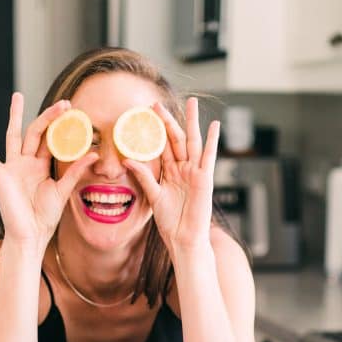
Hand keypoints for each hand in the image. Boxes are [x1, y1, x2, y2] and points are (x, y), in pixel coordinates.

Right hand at [0, 93, 97, 251]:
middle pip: (36, 132)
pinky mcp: (1, 176)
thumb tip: (94, 153)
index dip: (61, 127)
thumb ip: (76, 171)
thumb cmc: (44, 217)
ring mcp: (13, 168)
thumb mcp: (63, 191)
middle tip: (63, 103)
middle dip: (48, 116)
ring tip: (18, 96)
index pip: (51, 140)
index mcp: (41, 166)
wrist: (30, 235)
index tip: (73, 111)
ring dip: (15, 116)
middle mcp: (26, 163)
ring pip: (14, 136)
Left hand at [123, 97, 218, 253]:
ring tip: (191, 103)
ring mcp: (194, 172)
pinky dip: (212, 141)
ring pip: (192, 142)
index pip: (161, 146)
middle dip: (167, 121)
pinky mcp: (205, 178)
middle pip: (175, 139)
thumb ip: (143, 177)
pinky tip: (214, 125)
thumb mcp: (153, 196)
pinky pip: (209, 156)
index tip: (144, 115)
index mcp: (169, 172)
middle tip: (157, 103)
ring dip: (191, 122)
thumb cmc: (170, 222)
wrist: (184, 238)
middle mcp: (182, 169)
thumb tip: (126, 160)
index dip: (154, 131)